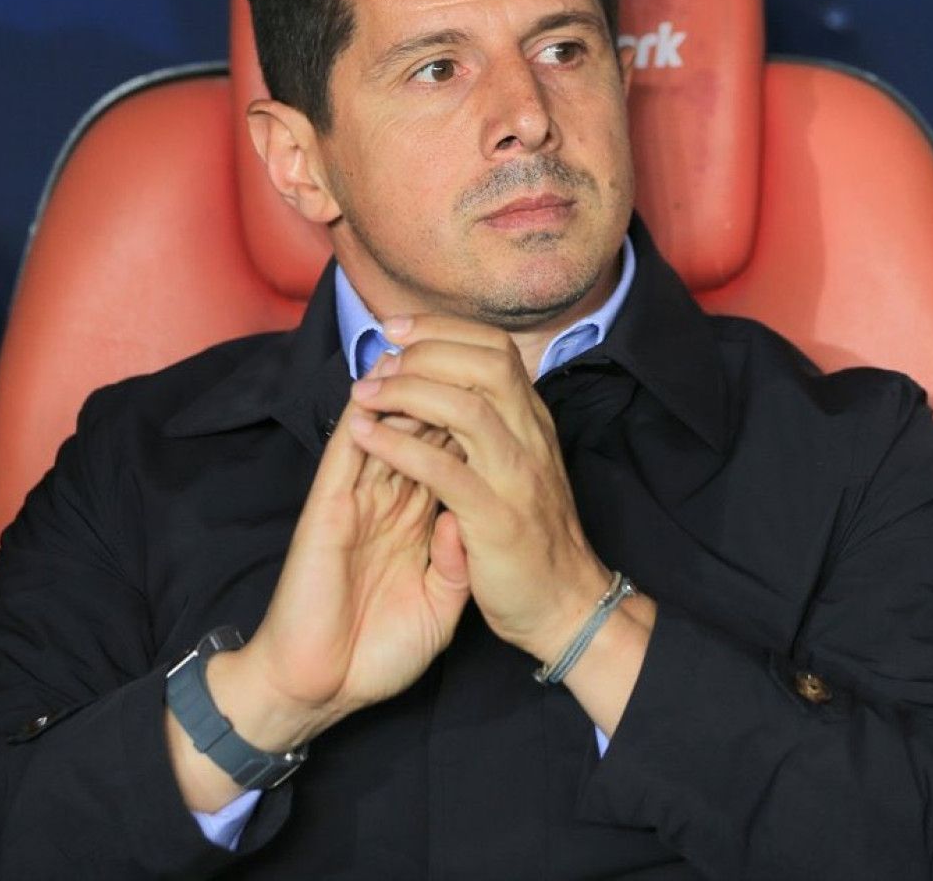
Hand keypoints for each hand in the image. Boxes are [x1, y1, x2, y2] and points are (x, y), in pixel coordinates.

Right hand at [168, 365, 470, 810]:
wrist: (321, 688)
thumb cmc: (378, 652)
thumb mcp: (439, 607)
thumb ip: (453, 560)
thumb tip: (463, 517)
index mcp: (414, 519)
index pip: (446, 451)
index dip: (470, 414)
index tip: (499, 382)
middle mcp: (386, 499)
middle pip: (418, 425)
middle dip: (441, 385)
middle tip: (462, 345)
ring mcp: (356, 499)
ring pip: (382, 425)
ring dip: (404, 388)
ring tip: (424, 348)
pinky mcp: (327, 509)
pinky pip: (346, 452)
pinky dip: (361, 417)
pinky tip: (379, 386)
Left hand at [346, 315, 611, 665]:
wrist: (566, 604)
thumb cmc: (530, 534)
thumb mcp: (519, 465)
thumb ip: (490, 425)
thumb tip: (440, 383)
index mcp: (532, 422)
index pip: (496, 349)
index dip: (444, 329)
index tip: (398, 328)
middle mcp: (531, 439)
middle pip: (485, 363)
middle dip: (426, 349)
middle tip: (380, 356)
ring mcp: (517, 477)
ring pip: (467, 407)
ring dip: (408, 391)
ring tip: (365, 393)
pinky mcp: (498, 520)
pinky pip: (446, 471)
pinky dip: (401, 447)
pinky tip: (366, 436)